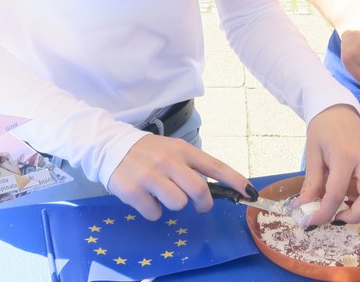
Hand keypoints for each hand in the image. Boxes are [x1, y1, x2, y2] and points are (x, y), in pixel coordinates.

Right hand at [106, 134, 250, 219]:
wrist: (109, 146)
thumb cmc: (147, 152)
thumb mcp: (172, 150)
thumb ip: (191, 166)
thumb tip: (214, 189)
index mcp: (182, 150)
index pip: (215, 166)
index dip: (236, 181)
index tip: (250, 193)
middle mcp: (168, 161)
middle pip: (199, 190)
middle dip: (204, 203)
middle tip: (200, 206)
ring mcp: (150, 175)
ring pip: (178, 204)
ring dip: (174, 205)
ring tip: (162, 195)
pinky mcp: (134, 190)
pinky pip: (154, 213)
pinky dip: (153, 212)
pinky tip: (145, 199)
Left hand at [295, 104, 359, 227]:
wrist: (338, 108)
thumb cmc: (322, 129)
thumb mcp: (312, 154)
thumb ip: (311, 183)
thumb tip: (303, 208)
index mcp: (344, 156)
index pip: (337, 193)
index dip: (324, 212)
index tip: (312, 222)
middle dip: (355, 214)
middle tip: (337, 218)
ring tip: (349, 205)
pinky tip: (357, 195)